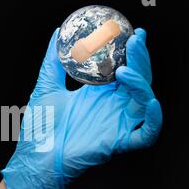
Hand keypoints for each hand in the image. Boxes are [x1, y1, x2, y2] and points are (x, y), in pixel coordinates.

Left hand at [1, 28, 161, 188]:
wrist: (35, 157)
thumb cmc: (40, 127)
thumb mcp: (46, 86)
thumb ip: (54, 60)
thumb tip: (58, 33)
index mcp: (98, 94)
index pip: (122, 68)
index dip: (131, 51)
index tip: (132, 31)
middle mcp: (111, 106)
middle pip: (137, 80)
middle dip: (140, 59)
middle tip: (135, 40)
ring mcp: (117, 123)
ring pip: (144, 101)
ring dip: (142, 83)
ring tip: (125, 70)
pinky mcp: (119, 142)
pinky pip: (147, 133)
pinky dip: (154, 119)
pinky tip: (150, 102)